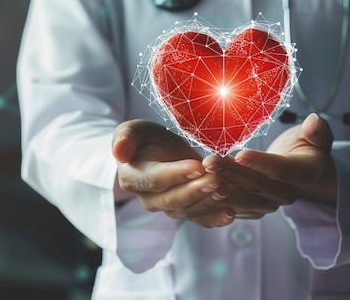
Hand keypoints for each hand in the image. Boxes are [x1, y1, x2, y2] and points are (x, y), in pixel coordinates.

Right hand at [112, 120, 234, 226]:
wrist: (155, 151)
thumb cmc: (143, 138)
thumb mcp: (132, 130)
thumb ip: (125, 138)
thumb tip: (119, 151)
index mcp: (133, 178)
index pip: (155, 180)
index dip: (176, 175)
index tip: (197, 166)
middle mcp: (148, 198)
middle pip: (173, 199)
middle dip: (196, 190)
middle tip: (217, 180)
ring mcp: (167, 207)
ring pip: (188, 210)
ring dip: (208, 203)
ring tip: (227, 190)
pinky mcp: (185, 210)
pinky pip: (199, 219)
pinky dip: (214, 218)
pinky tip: (230, 214)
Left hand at [203, 113, 336, 215]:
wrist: (303, 175)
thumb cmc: (306, 149)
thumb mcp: (317, 139)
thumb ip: (318, 132)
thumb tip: (314, 120)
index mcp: (303, 174)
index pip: (280, 170)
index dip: (260, 163)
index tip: (240, 154)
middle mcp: (286, 193)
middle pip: (256, 184)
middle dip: (231, 173)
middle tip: (209, 160)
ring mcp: (268, 204)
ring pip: (241, 195)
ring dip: (220, 185)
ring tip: (202, 171)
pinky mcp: (253, 209)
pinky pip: (233, 205)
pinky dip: (217, 198)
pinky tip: (199, 187)